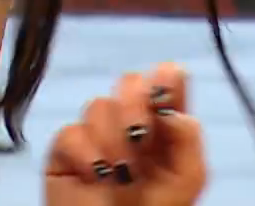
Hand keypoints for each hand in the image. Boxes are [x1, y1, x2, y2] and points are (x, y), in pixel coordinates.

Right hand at [44, 63, 206, 205]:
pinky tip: (97, 175)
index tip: (165, 93)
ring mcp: (97, 134)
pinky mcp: (66, 152)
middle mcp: (130, 122)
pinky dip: (85, 153)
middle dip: (135, 105)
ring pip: (99, 105)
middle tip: (141, 138)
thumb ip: (187, 135)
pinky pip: (70, 132)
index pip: (165, 78)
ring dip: (113, 140)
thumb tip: (168, 109)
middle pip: (129, 82)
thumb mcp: (188, 176)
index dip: (165, 77)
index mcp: (164, 123)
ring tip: (121, 174)